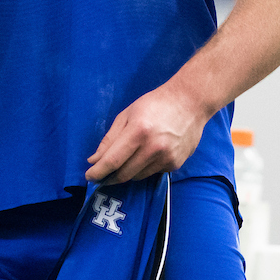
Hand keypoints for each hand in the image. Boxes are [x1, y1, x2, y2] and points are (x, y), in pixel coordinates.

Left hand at [86, 85, 206, 183]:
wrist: (190, 102)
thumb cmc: (154, 104)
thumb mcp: (127, 115)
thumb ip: (110, 139)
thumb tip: (94, 160)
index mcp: (138, 131)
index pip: (113, 160)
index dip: (98, 172)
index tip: (89, 176)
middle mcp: (153, 148)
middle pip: (124, 173)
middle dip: (110, 176)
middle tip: (102, 175)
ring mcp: (166, 158)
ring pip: (138, 176)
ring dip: (127, 172)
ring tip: (127, 159)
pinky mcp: (176, 164)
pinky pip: (152, 173)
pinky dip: (144, 168)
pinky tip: (148, 154)